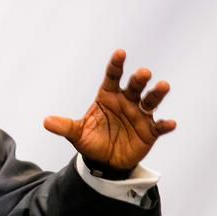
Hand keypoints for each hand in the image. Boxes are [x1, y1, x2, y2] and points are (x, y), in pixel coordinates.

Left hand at [43, 49, 176, 172]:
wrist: (105, 162)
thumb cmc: (92, 141)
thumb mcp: (77, 134)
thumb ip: (65, 126)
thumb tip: (46, 122)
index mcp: (108, 96)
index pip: (112, 77)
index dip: (116, 65)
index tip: (120, 53)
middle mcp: (126, 102)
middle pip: (134, 86)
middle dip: (139, 79)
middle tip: (144, 73)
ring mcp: (140, 115)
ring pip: (150, 101)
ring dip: (157, 94)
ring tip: (163, 86)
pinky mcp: (150, 131)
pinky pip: (159, 126)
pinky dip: (165, 124)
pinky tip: (170, 123)